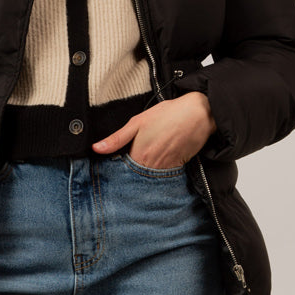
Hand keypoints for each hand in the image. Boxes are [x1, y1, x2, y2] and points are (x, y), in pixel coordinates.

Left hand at [92, 91, 215, 167]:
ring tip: (140, 169)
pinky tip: (155, 166)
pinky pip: (163, 177)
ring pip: (149, 180)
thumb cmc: (168, 115)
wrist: (198, 114)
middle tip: (125, 174)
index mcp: (139, 156)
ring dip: (143, 178)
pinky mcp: (177, 169)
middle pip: (135, 179)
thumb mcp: (137, 122)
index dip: (115, 173)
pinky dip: (157, 175)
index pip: (121, 173)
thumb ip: (116, 139)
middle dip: (129, 178)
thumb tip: (96, 148)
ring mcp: (166, 170)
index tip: (109, 173)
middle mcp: (152, 167)